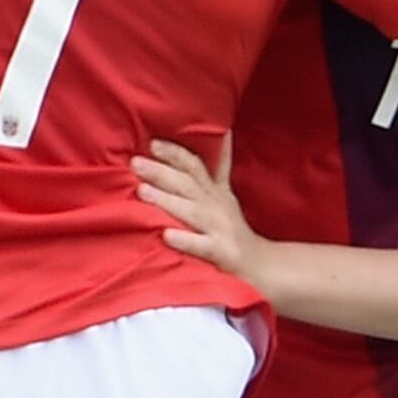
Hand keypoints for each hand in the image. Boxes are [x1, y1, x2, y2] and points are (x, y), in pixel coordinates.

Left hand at [134, 138, 270, 287]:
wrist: (261, 266)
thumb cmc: (232, 229)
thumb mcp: (226, 194)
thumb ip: (220, 166)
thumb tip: (223, 132)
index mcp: (214, 192)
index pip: (194, 166)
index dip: (175, 153)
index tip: (153, 144)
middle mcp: (215, 206)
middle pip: (188, 185)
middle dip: (162, 172)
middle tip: (136, 163)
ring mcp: (220, 229)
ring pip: (191, 212)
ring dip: (167, 200)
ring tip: (142, 191)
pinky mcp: (222, 253)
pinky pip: (201, 245)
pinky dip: (185, 239)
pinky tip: (166, 235)